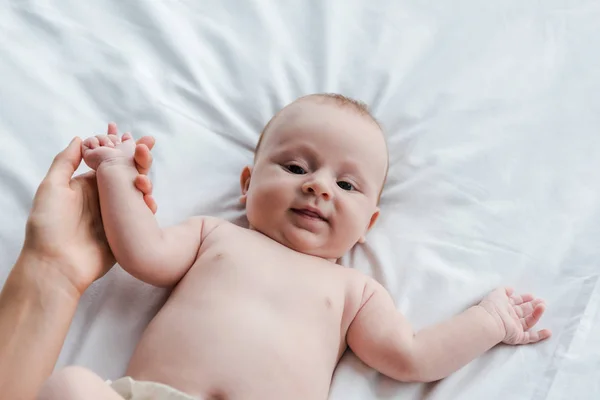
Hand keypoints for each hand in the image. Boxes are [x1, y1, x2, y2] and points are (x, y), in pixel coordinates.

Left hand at [21, 124, 155, 294]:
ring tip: (144, 181)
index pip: (110, 161)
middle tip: (147, 147)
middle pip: (128, 174)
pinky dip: (148, 207)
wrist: (57, 265)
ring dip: (145, 182)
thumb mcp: (51, 187)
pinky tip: (150, 202)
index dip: (122, 148)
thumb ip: (65, 161)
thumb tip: (80, 138)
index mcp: (88, 185)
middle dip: (140, 161)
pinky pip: (142, 216)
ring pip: (138, 193)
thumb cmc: (48, 225)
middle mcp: (104, 197)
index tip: (135, 135)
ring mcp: (117, 214)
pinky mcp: (126, 231)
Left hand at [479, 287, 551, 344]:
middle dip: (533, 305)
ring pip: (528, 322)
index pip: (516, 302)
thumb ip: (505, 290)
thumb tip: (511, 289)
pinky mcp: (518, 337)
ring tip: (543, 306)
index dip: (524, 298)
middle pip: (524, 311)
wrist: (490, 321)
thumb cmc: (493, 305)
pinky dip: (539, 336)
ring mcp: (514, 327)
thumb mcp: (498, 293)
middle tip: (542, 301)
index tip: (532, 295)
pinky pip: (530, 337)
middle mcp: (509, 317)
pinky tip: (548, 332)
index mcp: (504, 306)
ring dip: (537, 314)